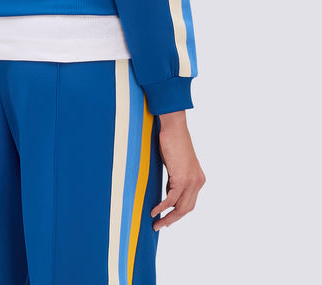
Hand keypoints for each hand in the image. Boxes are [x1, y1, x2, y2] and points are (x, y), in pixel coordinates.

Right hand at [150, 110, 205, 230]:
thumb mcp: (176, 164)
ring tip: (156, 224)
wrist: (174, 127)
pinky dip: (162, 207)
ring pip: (180, 207)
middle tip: (160, 225)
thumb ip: (175, 178)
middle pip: (187, 208)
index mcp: (198, 179)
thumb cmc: (172, 141)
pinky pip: (171, 199)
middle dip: (173, 219)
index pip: (190, 202)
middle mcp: (198, 182)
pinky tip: (154, 211)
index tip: (167, 218)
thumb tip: (168, 191)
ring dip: (167, 218)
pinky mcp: (182, 178)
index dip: (178, 212)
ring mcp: (191, 181)